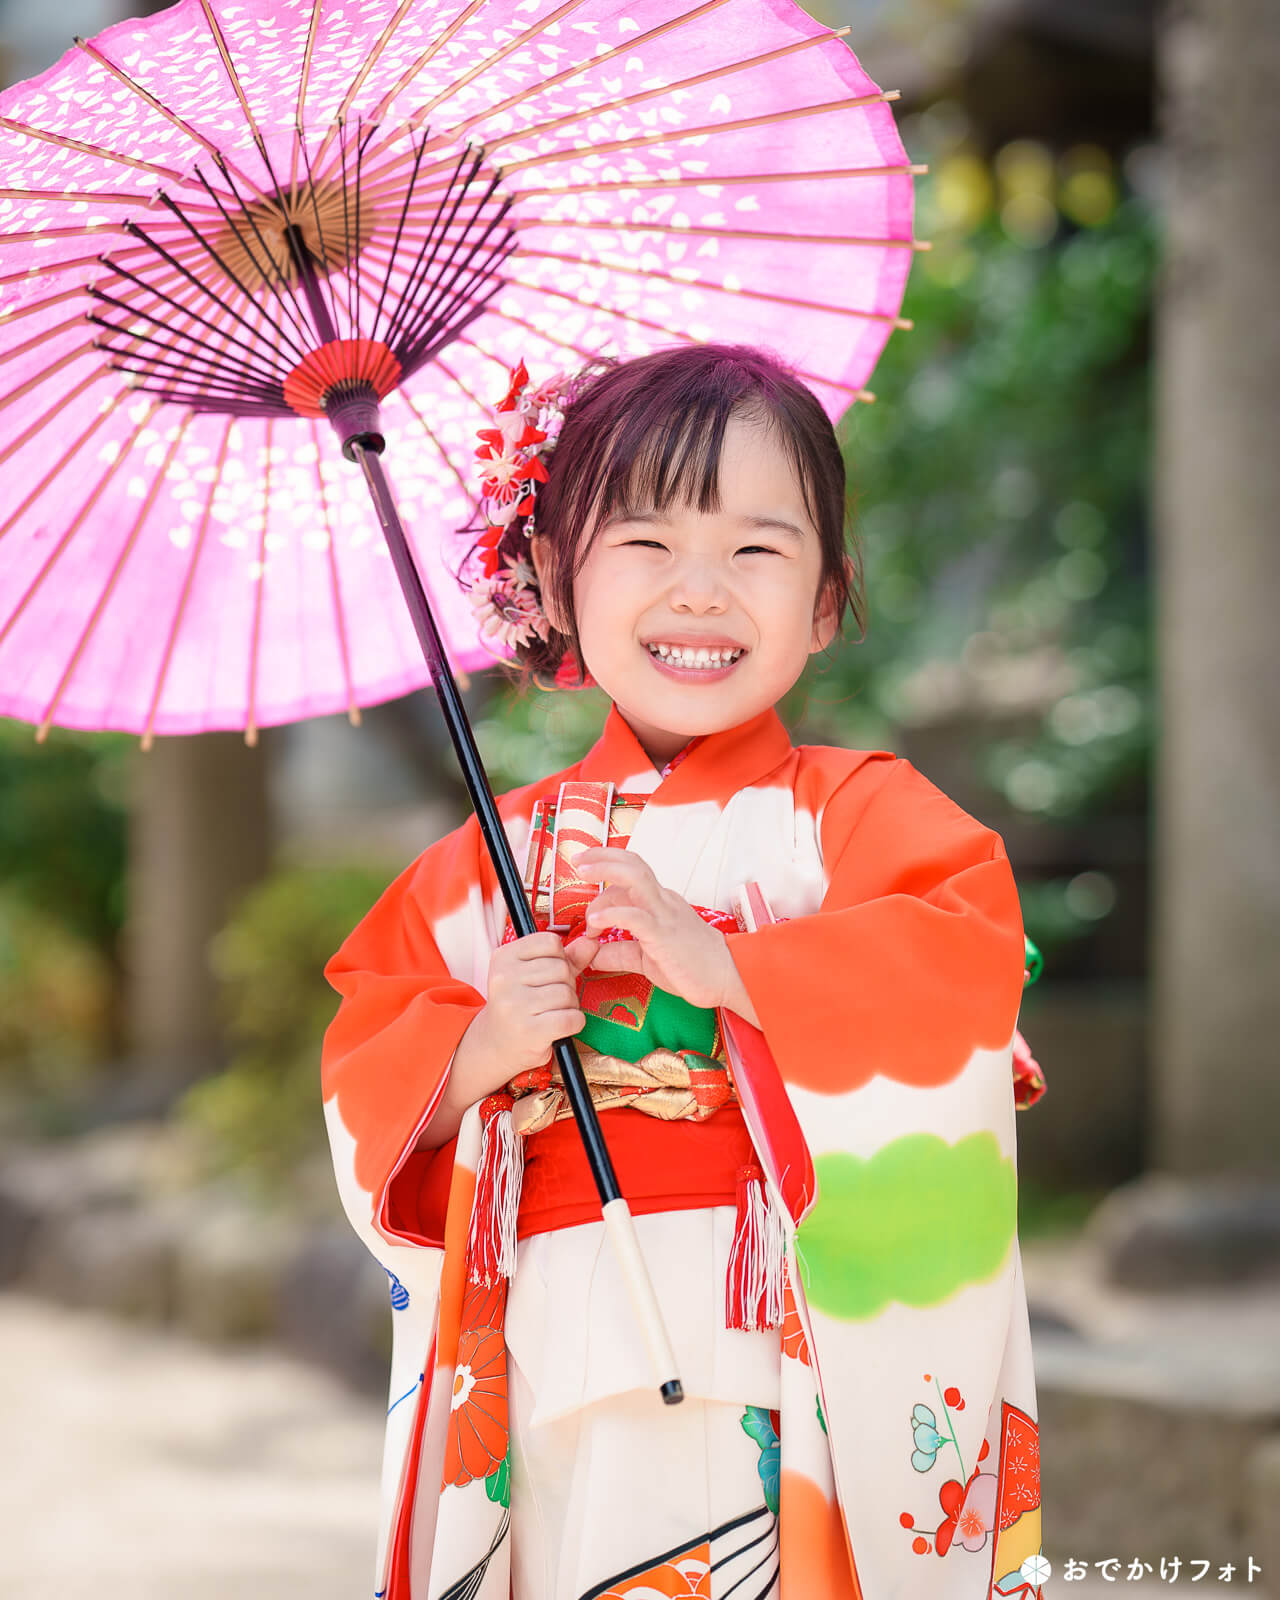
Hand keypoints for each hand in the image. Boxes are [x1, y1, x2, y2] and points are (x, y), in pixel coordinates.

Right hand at [479, 929, 600, 1074]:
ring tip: (553, 1013)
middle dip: (566, 984)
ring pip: (567, 993)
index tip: (548, 975)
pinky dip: (575, 1023)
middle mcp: (504, 978)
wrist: (498, 1044)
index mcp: (503, 957)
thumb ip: (566, 957)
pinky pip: (571, 1018)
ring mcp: (514, 1005)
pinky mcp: (529, 1030)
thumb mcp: (536, 974)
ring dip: (570, 1005)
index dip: (559, 958)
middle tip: (552, 999)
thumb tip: (592, 943)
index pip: (550, 941)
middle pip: (561, 968)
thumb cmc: (520, 1005)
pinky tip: (561, 1027)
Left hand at [574, 846, 739, 1011]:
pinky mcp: (664, 934)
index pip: (630, 879)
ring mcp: (664, 915)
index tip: (585, 897)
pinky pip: (636, 916)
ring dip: (605, 869)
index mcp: (661, 903)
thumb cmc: (694, 968)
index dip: (603, 883)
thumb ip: (621, 953)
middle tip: (578, 860)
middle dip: (602, 856)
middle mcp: (662, 901)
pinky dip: (612, 913)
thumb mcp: (648, 960)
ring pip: (635, 878)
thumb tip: (593, 955)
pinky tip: (595, 921)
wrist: (729, 978)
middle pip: (632, 864)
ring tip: (582, 870)